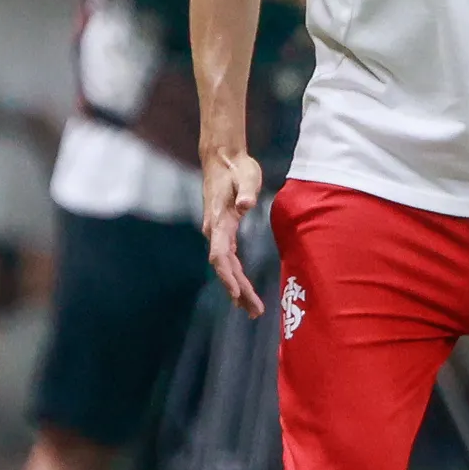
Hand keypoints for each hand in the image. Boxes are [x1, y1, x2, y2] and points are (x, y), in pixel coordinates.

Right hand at [202, 149, 265, 316]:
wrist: (222, 158)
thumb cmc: (236, 167)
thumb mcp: (246, 175)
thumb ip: (246, 191)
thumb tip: (245, 205)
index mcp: (219, 220)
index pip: (220, 254)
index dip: (227, 275)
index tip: (235, 293)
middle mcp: (214, 230)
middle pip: (223, 267)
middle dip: (237, 290)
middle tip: (254, 311)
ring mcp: (217, 232)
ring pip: (225, 267)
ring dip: (237, 288)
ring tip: (251, 309)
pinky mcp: (223, 231)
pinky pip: (228, 260)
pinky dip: (235, 277)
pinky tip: (243, 291)